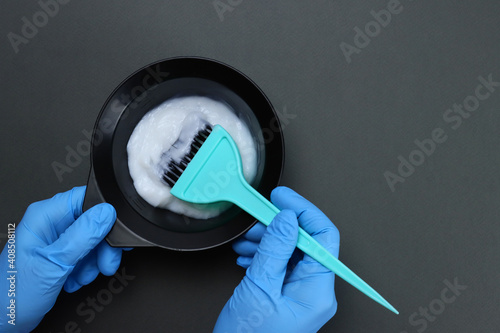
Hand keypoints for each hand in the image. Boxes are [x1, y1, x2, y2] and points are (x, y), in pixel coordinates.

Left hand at [0, 186, 126, 331]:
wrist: (1, 321)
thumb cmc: (12, 294)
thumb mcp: (54, 263)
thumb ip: (82, 236)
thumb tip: (106, 213)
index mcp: (44, 216)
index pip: (83, 198)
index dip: (104, 212)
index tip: (114, 231)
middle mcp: (49, 225)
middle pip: (92, 221)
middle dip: (102, 244)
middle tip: (106, 261)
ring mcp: (55, 241)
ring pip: (92, 240)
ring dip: (94, 260)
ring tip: (84, 275)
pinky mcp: (59, 256)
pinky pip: (85, 254)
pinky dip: (86, 269)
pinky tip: (76, 279)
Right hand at [214, 186, 339, 332]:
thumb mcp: (260, 288)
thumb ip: (275, 248)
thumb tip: (287, 218)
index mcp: (317, 290)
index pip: (323, 236)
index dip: (303, 211)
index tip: (282, 197)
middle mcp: (314, 292)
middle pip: (306, 242)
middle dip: (280, 226)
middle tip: (259, 218)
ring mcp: (300, 294)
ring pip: (291, 252)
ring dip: (269, 240)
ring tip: (249, 241)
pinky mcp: (286, 295)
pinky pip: (281, 265)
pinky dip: (264, 255)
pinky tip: (249, 255)